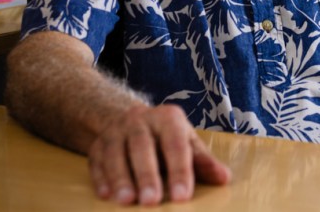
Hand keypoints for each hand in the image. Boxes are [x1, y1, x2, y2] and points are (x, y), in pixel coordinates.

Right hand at [87, 104, 230, 204]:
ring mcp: (116, 130)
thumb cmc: (167, 137)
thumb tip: (223, 178)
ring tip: (126, 201)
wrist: (132, 121)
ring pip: (115, 152)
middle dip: (146, 175)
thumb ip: (203, 161)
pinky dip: (100, 178)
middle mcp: (140, 120)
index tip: (183, 196)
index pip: (176, 145)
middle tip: (151, 201)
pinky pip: (96, 160)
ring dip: (120, 178)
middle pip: (142, 146)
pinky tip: (105, 195)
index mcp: (168, 118)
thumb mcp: (187, 142)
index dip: (180, 171)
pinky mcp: (97, 144)